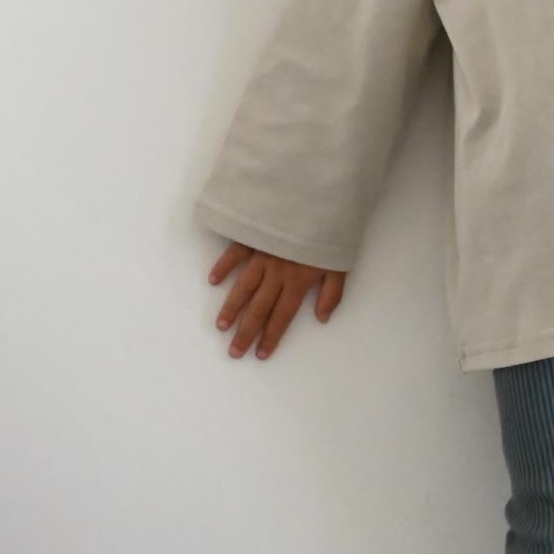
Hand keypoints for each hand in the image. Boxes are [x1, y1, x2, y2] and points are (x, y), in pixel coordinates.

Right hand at [208, 243, 345, 359]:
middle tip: (233, 352)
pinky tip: (213, 280)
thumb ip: (332, 293)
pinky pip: (234, 254)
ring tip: (221, 326)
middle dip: (246, 333)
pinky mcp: (252, 238)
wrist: (315, 199)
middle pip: (258, 308)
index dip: (271, 336)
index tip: (260, 354)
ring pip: (243, 287)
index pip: (282, 316)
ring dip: (231, 308)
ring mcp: (261, 256)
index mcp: (298, 282)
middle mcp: (276, 273)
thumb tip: (321, 318)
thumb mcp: (340, 264)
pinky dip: (223, 266)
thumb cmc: (330, 231)